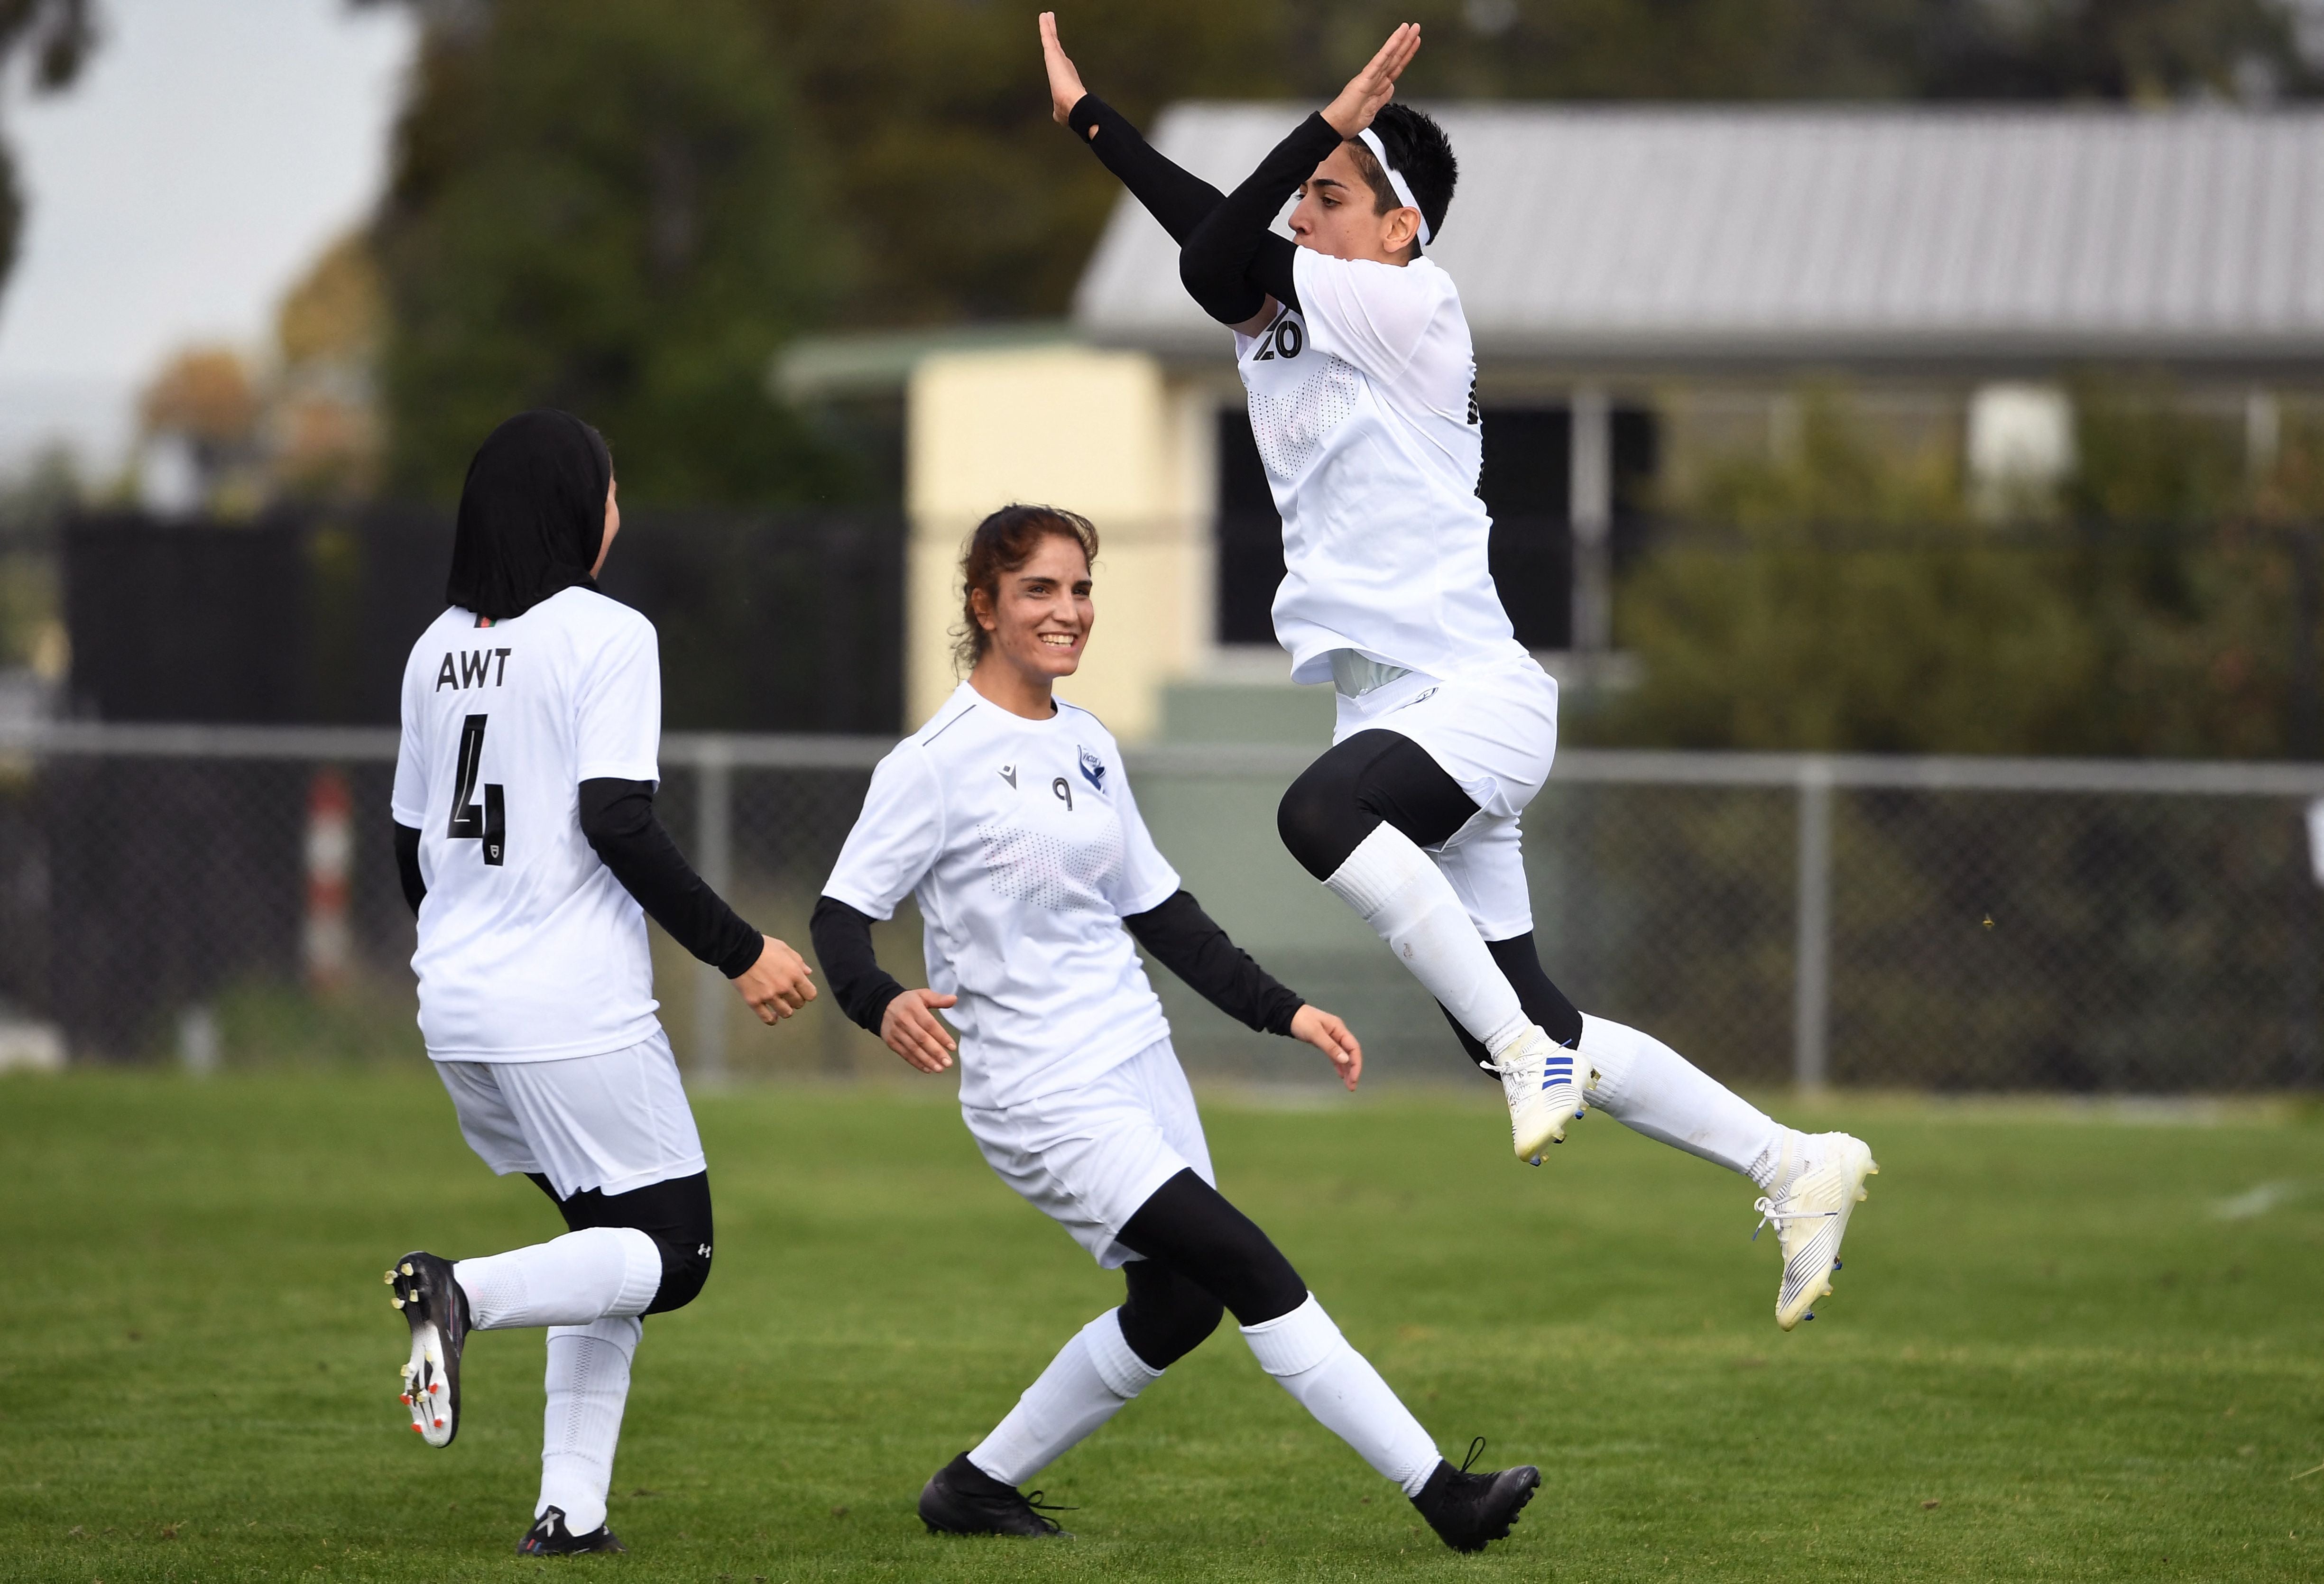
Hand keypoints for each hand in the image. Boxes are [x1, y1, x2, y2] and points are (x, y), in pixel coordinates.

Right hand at [731, 935, 814, 1024]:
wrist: (740, 950)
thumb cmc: (763, 947)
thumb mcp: (785, 949)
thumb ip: (799, 962)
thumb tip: (808, 973)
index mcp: (794, 974)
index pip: (810, 994)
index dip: (807, 993)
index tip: (802, 991)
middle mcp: (784, 987)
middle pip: (798, 1004)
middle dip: (795, 1000)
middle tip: (789, 996)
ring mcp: (769, 996)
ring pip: (786, 1013)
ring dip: (785, 1010)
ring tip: (780, 1005)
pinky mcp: (755, 1002)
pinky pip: (767, 1018)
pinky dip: (772, 1019)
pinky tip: (772, 1016)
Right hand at [881, 988, 958, 1072]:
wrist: (881, 1006)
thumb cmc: (908, 1002)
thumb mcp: (922, 995)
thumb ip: (938, 999)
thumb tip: (954, 999)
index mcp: (914, 1008)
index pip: (929, 1024)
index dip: (941, 1036)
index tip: (952, 1047)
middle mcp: (904, 1021)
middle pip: (921, 1039)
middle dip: (936, 1052)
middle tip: (948, 1063)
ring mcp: (896, 1033)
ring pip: (913, 1049)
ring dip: (927, 1060)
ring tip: (939, 1069)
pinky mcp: (891, 1042)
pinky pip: (905, 1054)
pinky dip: (916, 1062)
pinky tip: (927, 1069)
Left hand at [1039, 12, 1088, 127]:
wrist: (1073, 104)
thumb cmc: (1068, 108)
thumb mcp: (1059, 110)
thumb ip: (1058, 109)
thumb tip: (1057, 116)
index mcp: (1064, 76)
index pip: (1058, 59)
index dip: (1057, 50)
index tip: (1055, 43)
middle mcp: (1062, 64)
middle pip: (1055, 44)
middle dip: (1053, 33)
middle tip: (1051, 22)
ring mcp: (1058, 57)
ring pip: (1051, 37)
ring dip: (1049, 26)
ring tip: (1047, 15)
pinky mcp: (1052, 53)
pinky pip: (1047, 36)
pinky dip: (1045, 25)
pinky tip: (1044, 16)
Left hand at [1290, 1004, 1361, 1090]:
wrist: (1288, 1014)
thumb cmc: (1302, 1021)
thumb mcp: (1315, 1033)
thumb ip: (1330, 1047)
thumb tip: (1345, 1060)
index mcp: (1339, 1029)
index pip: (1354, 1048)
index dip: (1356, 1064)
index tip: (1354, 1078)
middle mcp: (1339, 1033)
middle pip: (1351, 1053)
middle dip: (1353, 1069)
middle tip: (1352, 1086)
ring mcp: (1332, 1038)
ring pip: (1344, 1056)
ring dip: (1347, 1069)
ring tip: (1349, 1085)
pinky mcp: (1325, 1042)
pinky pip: (1335, 1055)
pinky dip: (1339, 1065)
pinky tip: (1341, 1075)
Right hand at [1321, 22, 1421, 137]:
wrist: (1336, 127)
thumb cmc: (1348, 121)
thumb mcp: (1373, 110)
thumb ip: (1383, 97)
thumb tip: (1390, 87)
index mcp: (1377, 86)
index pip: (1395, 67)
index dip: (1406, 55)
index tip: (1415, 42)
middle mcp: (1374, 79)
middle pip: (1394, 59)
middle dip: (1406, 43)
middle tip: (1416, 27)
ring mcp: (1369, 78)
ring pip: (1388, 57)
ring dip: (1400, 41)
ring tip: (1410, 28)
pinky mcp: (1364, 79)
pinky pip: (1379, 62)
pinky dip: (1388, 50)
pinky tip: (1396, 40)